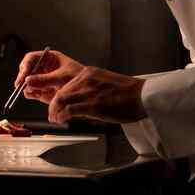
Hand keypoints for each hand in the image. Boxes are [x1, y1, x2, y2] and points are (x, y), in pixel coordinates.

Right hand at [13, 49, 75, 92]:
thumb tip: (27, 81)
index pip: (32, 58)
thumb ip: (46, 79)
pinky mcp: (41, 91)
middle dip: (23, 77)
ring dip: (25, 86)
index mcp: (48, 58)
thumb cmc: (79, 79)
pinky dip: (30, 94)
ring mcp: (41, 80)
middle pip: (26, 70)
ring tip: (31, 91)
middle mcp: (42, 68)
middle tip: (21, 84)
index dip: (26, 65)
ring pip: (26, 82)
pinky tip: (34, 95)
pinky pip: (30, 92)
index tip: (24, 73)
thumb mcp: (63, 77)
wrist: (86, 93)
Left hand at [18, 51, 145, 123]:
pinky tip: (61, 120)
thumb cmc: (128, 93)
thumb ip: (90, 88)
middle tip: (51, 115)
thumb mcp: (105, 83)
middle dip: (52, 105)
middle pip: (59, 92)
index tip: (53, 103)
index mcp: (88, 74)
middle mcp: (85, 80)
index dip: (56, 95)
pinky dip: (61, 116)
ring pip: (61, 100)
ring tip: (54, 119)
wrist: (144, 96)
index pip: (64, 84)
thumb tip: (78, 101)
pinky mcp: (93, 105)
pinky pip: (70, 110)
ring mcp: (88, 93)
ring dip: (54, 112)